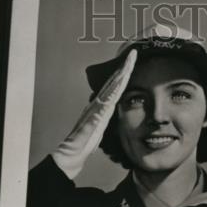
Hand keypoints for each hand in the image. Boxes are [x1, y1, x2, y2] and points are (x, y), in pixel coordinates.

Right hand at [52, 49, 137, 177]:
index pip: (115, 87)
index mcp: (101, 106)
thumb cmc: (85, 142)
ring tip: (129, 62)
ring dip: (119, 75)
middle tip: (133, 53)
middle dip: (123, 67)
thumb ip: (105, 117)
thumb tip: (110, 110)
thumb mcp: (100, 127)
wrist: (73, 153)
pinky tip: (119, 85)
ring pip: (110, 88)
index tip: (132, 62)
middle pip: (113, 82)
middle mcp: (98, 104)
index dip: (123, 74)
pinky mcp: (94, 118)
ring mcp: (95, 109)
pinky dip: (112, 93)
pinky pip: (105, 103)